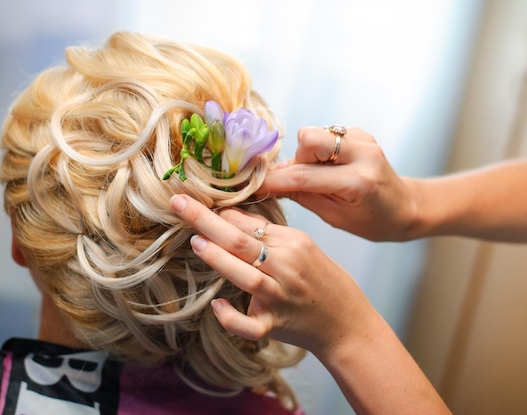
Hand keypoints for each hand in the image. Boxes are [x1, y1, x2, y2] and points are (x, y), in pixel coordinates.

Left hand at [170, 194, 364, 355]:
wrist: (347, 323)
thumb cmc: (322, 281)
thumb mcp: (303, 248)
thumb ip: (270, 234)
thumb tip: (230, 215)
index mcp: (294, 243)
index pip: (251, 223)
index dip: (220, 212)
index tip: (194, 201)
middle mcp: (287, 267)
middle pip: (242, 241)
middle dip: (206, 220)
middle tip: (178, 205)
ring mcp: (281, 297)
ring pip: (246, 275)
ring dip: (218, 258)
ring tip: (196, 243)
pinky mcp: (276, 325)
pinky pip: (251, 324)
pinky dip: (231, 317)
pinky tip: (217, 305)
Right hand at [260, 127, 418, 240]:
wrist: (405, 207)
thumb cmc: (371, 221)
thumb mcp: (335, 217)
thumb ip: (302, 196)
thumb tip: (269, 183)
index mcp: (358, 182)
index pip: (304, 177)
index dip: (274, 181)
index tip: (254, 186)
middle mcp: (362, 154)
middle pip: (308, 138)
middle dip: (296, 159)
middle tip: (301, 179)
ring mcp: (363, 139)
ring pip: (314, 134)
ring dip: (307, 155)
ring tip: (319, 175)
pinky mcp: (361, 133)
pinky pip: (326, 134)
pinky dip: (320, 151)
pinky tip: (331, 167)